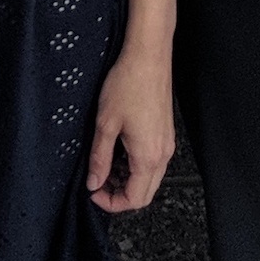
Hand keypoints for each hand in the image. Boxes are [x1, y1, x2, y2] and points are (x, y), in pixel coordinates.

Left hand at [86, 46, 175, 213]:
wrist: (148, 57)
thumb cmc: (128, 85)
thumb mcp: (105, 124)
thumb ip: (100, 158)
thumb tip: (94, 182)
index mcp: (148, 157)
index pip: (134, 199)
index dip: (111, 202)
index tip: (93, 192)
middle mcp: (162, 155)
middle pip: (144, 193)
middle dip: (120, 195)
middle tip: (97, 184)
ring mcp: (166, 144)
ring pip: (149, 178)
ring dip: (127, 180)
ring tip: (105, 167)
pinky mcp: (165, 134)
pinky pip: (153, 162)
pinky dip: (136, 166)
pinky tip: (119, 152)